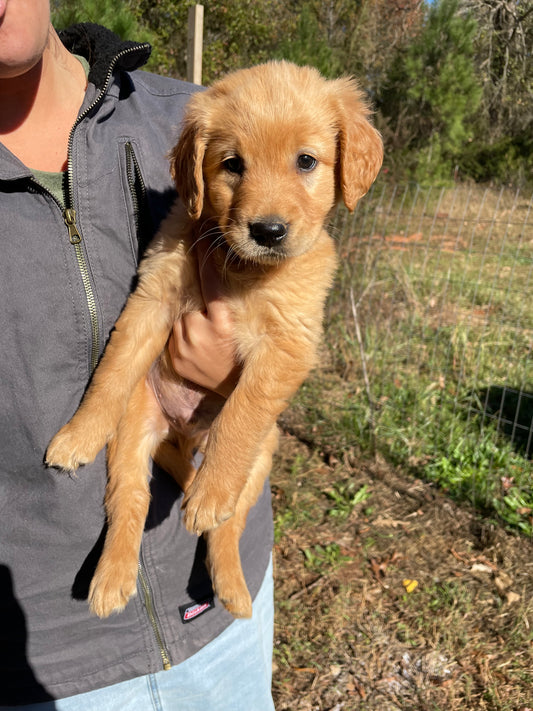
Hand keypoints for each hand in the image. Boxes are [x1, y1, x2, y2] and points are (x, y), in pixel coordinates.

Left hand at [168, 241, 240, 397]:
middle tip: (213, 322)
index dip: (206, 257)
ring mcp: (185, 346)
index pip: (211, 282)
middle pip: (194, 302)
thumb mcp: (244, 328)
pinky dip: (184, 337)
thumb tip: (224, 275)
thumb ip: (232, 305)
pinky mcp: (176, 359)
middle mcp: (201, 333)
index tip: (202, 236)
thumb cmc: (244, 354)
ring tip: (207, 339)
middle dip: (201, 308)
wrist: (234, 389)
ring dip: (191, 322)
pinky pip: (175, 335)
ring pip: (182, 318)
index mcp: (223, 324)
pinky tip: (198, 348)